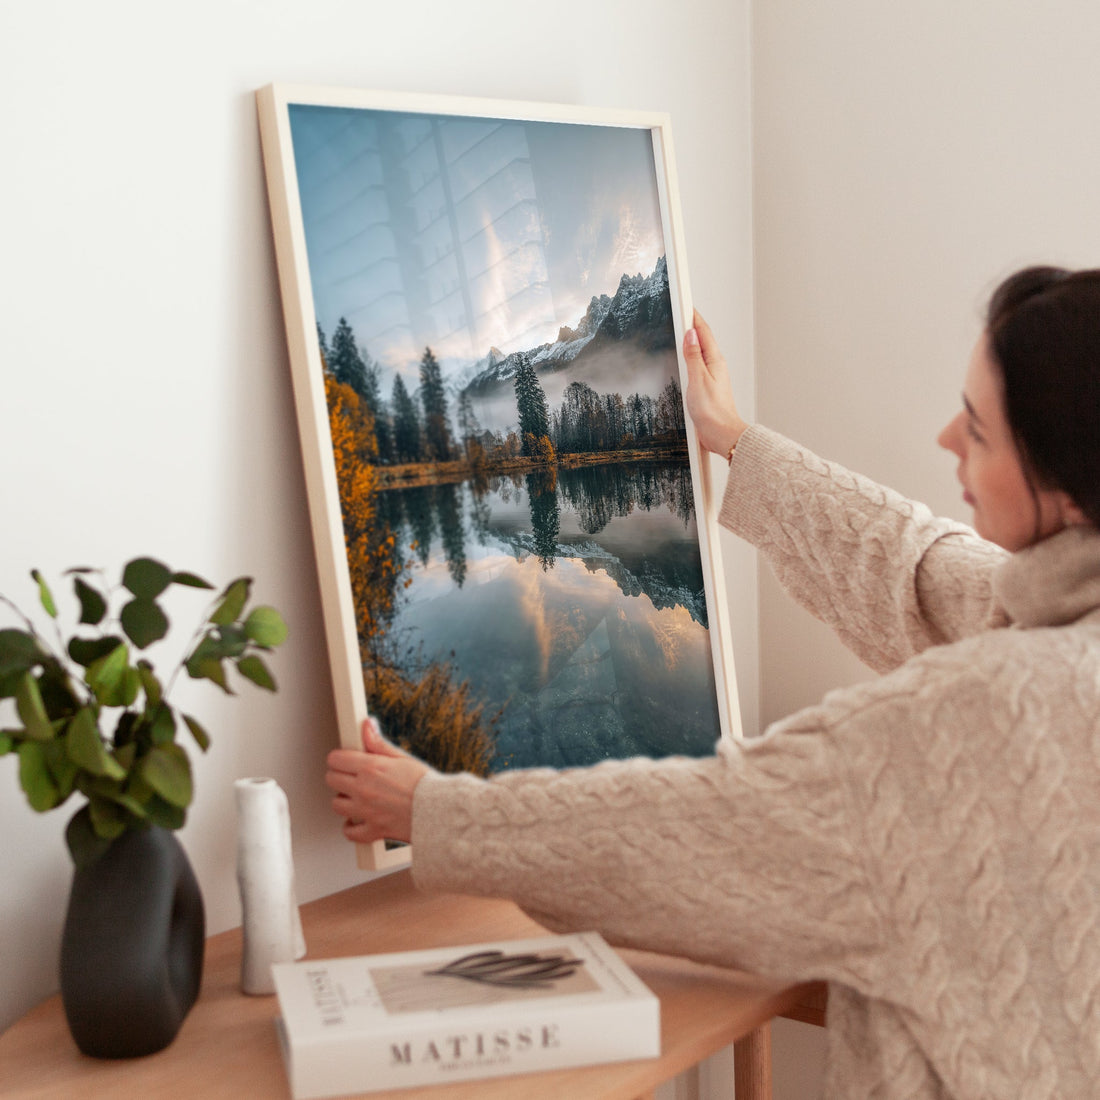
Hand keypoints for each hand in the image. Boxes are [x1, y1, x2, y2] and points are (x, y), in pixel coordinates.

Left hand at [325, 718, 429, 844]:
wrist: (441, 811)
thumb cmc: (425, 784)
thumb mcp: (402, 758)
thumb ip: (378, 743)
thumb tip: (367, 725)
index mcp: (371, 768)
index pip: (336, 759)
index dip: (340, 758)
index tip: (346, 760)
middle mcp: (364, 789)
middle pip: (331, 780)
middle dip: (339, 776)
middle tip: (351, 777)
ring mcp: (366, 811)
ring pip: (336, 805)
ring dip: (344, 801)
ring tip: (357, 797)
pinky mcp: (373, 830)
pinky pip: (350, 832)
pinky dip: (351, 827)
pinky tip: (358, 820)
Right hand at [683, 310, 748, 456]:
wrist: (721, 434)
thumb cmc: (713, 411)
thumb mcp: (698, 380)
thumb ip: (693, 356)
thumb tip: (690, 335)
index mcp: (714, 361)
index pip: (703, 332)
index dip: (694, 317)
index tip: (685, 304)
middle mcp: (715, 366)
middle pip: (702, 340)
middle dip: (692, 325)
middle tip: (681, 312)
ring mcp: (711, 376)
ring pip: (700, 352)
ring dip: (691, 341)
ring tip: (681, 330)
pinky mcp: (707, 387)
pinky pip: (697, 365)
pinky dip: (690, 357)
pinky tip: (684, 359)